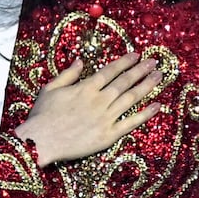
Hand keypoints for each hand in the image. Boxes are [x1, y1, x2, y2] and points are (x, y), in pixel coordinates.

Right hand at [14, 52, 162, 166]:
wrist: (40, 142)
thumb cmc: (41, 116)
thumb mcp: (50, 89)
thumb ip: (68, 74)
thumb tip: (81, 60)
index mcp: (86, 88)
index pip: (110, 71)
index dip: (125, 62)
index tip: (137, 55)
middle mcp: (99, 100)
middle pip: (124, 82)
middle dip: (141, 70)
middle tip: (154, 62)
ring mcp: (105, 118)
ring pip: (131, 99)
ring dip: (146, 86)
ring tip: (159, 77)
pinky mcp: (108, 135)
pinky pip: (131, 123)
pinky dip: (145, 114)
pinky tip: (156, 106)